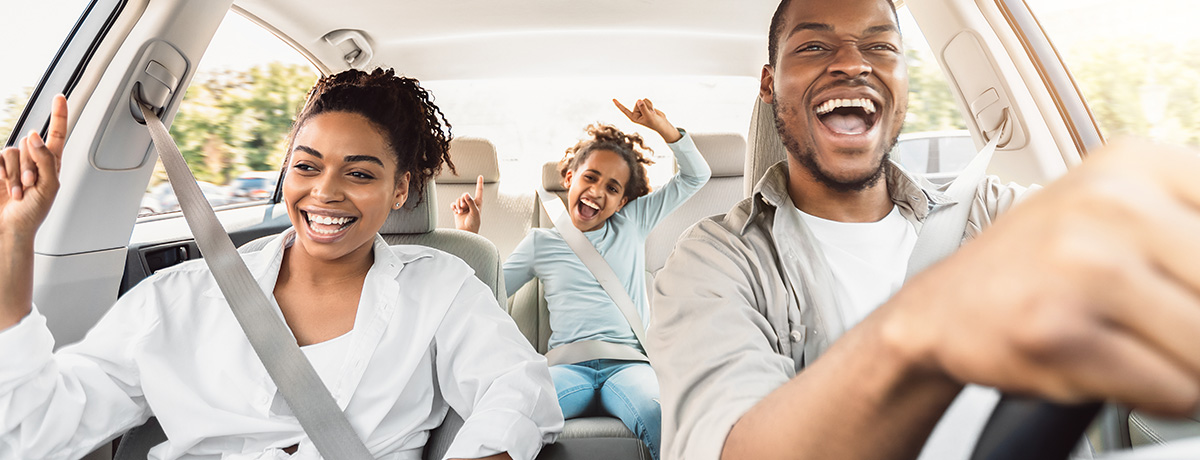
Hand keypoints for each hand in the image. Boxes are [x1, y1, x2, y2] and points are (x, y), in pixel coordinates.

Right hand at [1, 94, 67, 240]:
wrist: (10, 227)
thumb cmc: (34, 212)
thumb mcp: (49, 187)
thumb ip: (45, 160)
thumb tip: (35, 135)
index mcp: (52, 163)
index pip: (56, 134)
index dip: (58, 115)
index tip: (59, 97)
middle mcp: (32, 160)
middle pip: (30, 143)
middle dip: (30, 165)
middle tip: (30, 186)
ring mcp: (13, 164)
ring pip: (13, 151)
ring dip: (15, 173)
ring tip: (19, 192)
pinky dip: (2, 174)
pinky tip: (7, 190)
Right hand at [451, 175, 483, 233]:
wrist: (467, 232)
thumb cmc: (474, 223)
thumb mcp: (475, 212)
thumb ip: (471, 203)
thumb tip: (466, 194)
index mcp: (478, 202)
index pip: (479, 191)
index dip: (479, 183)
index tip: (480, 176)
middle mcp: (470, 203)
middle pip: (464, 195)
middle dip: (463, 201)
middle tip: (464, 208)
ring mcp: (464, 207)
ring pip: (458, 199)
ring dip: (458, 205)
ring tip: (460, 212)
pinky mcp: (457, 210)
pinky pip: (453, 204)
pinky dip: (454, 206)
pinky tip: (455, 210)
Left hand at [614, 98, 680, 142]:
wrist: (662, 124)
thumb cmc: (655, 123)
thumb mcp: (649, 117)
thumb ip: (643, 108)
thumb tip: (639, 100)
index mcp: (634, 117)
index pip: (624, 110)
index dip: (619, 105)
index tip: (613, 99)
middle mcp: (636, 113)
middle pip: (637, 102)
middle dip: (645, 106)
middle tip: (650, 114)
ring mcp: (641, 109)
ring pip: (642, 100)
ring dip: (649, 105)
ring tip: (652, 113)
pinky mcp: (646, 106)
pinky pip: (647, 100)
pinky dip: (651, 104)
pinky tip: (653, 110)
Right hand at [892, 139, 1199, 416]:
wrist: (941, 308)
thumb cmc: (1039, 266)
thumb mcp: (1121, 212)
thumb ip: (1190, 230)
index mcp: (1138, 164)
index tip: (1186, 291)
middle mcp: (1111, 204)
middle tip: (1172, 330)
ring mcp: (1081, 265)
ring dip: (1191, 369)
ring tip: (1150, 351)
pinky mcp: (1056, 331)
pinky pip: (1170, 390)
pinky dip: (1163, 397)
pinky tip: (1121, 369)